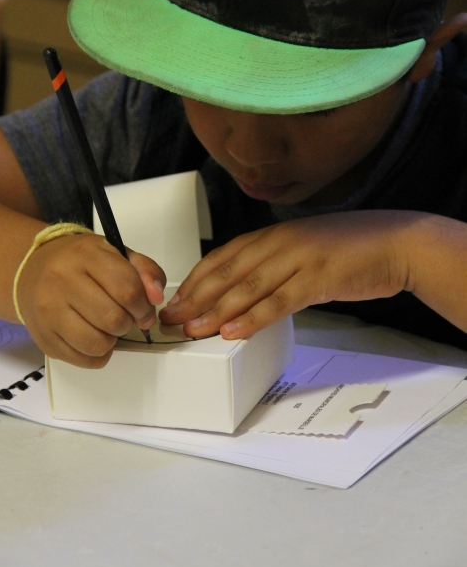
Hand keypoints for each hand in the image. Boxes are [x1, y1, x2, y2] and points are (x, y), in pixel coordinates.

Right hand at [17, 233, 165, 366]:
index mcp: (85, 255)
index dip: (144, 305)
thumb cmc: (81, 263)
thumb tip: (156, 297)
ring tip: (108, 327)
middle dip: (129, 323)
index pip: (126, 288)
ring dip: (113, 340)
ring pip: (98, 343)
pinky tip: (95, 337)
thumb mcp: (116, 254)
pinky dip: (98, 354)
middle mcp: (61, 280)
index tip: (145, 310)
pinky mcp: (44, 337)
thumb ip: (145, 271)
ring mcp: (48, 310)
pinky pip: (83, 360)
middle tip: (126, 318)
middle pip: (113, 319)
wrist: (32, 271)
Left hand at [160, 210, 415, 338]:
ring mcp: (298, 259)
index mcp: (273, 234)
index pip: (223, 256)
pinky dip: (254, 317)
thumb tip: (244, 288)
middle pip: (227, 272)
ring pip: (247, 287)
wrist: (395, 242)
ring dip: (215, 310)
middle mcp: (279, 243)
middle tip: (171, 319)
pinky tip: (233, 331)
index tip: (176, 299)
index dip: (196, 279)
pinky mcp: (318, 279)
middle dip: (195, 297)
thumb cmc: (350, 248)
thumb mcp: (303, 247)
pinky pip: (279, 301)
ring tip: (192, 329)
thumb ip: (273, 262)